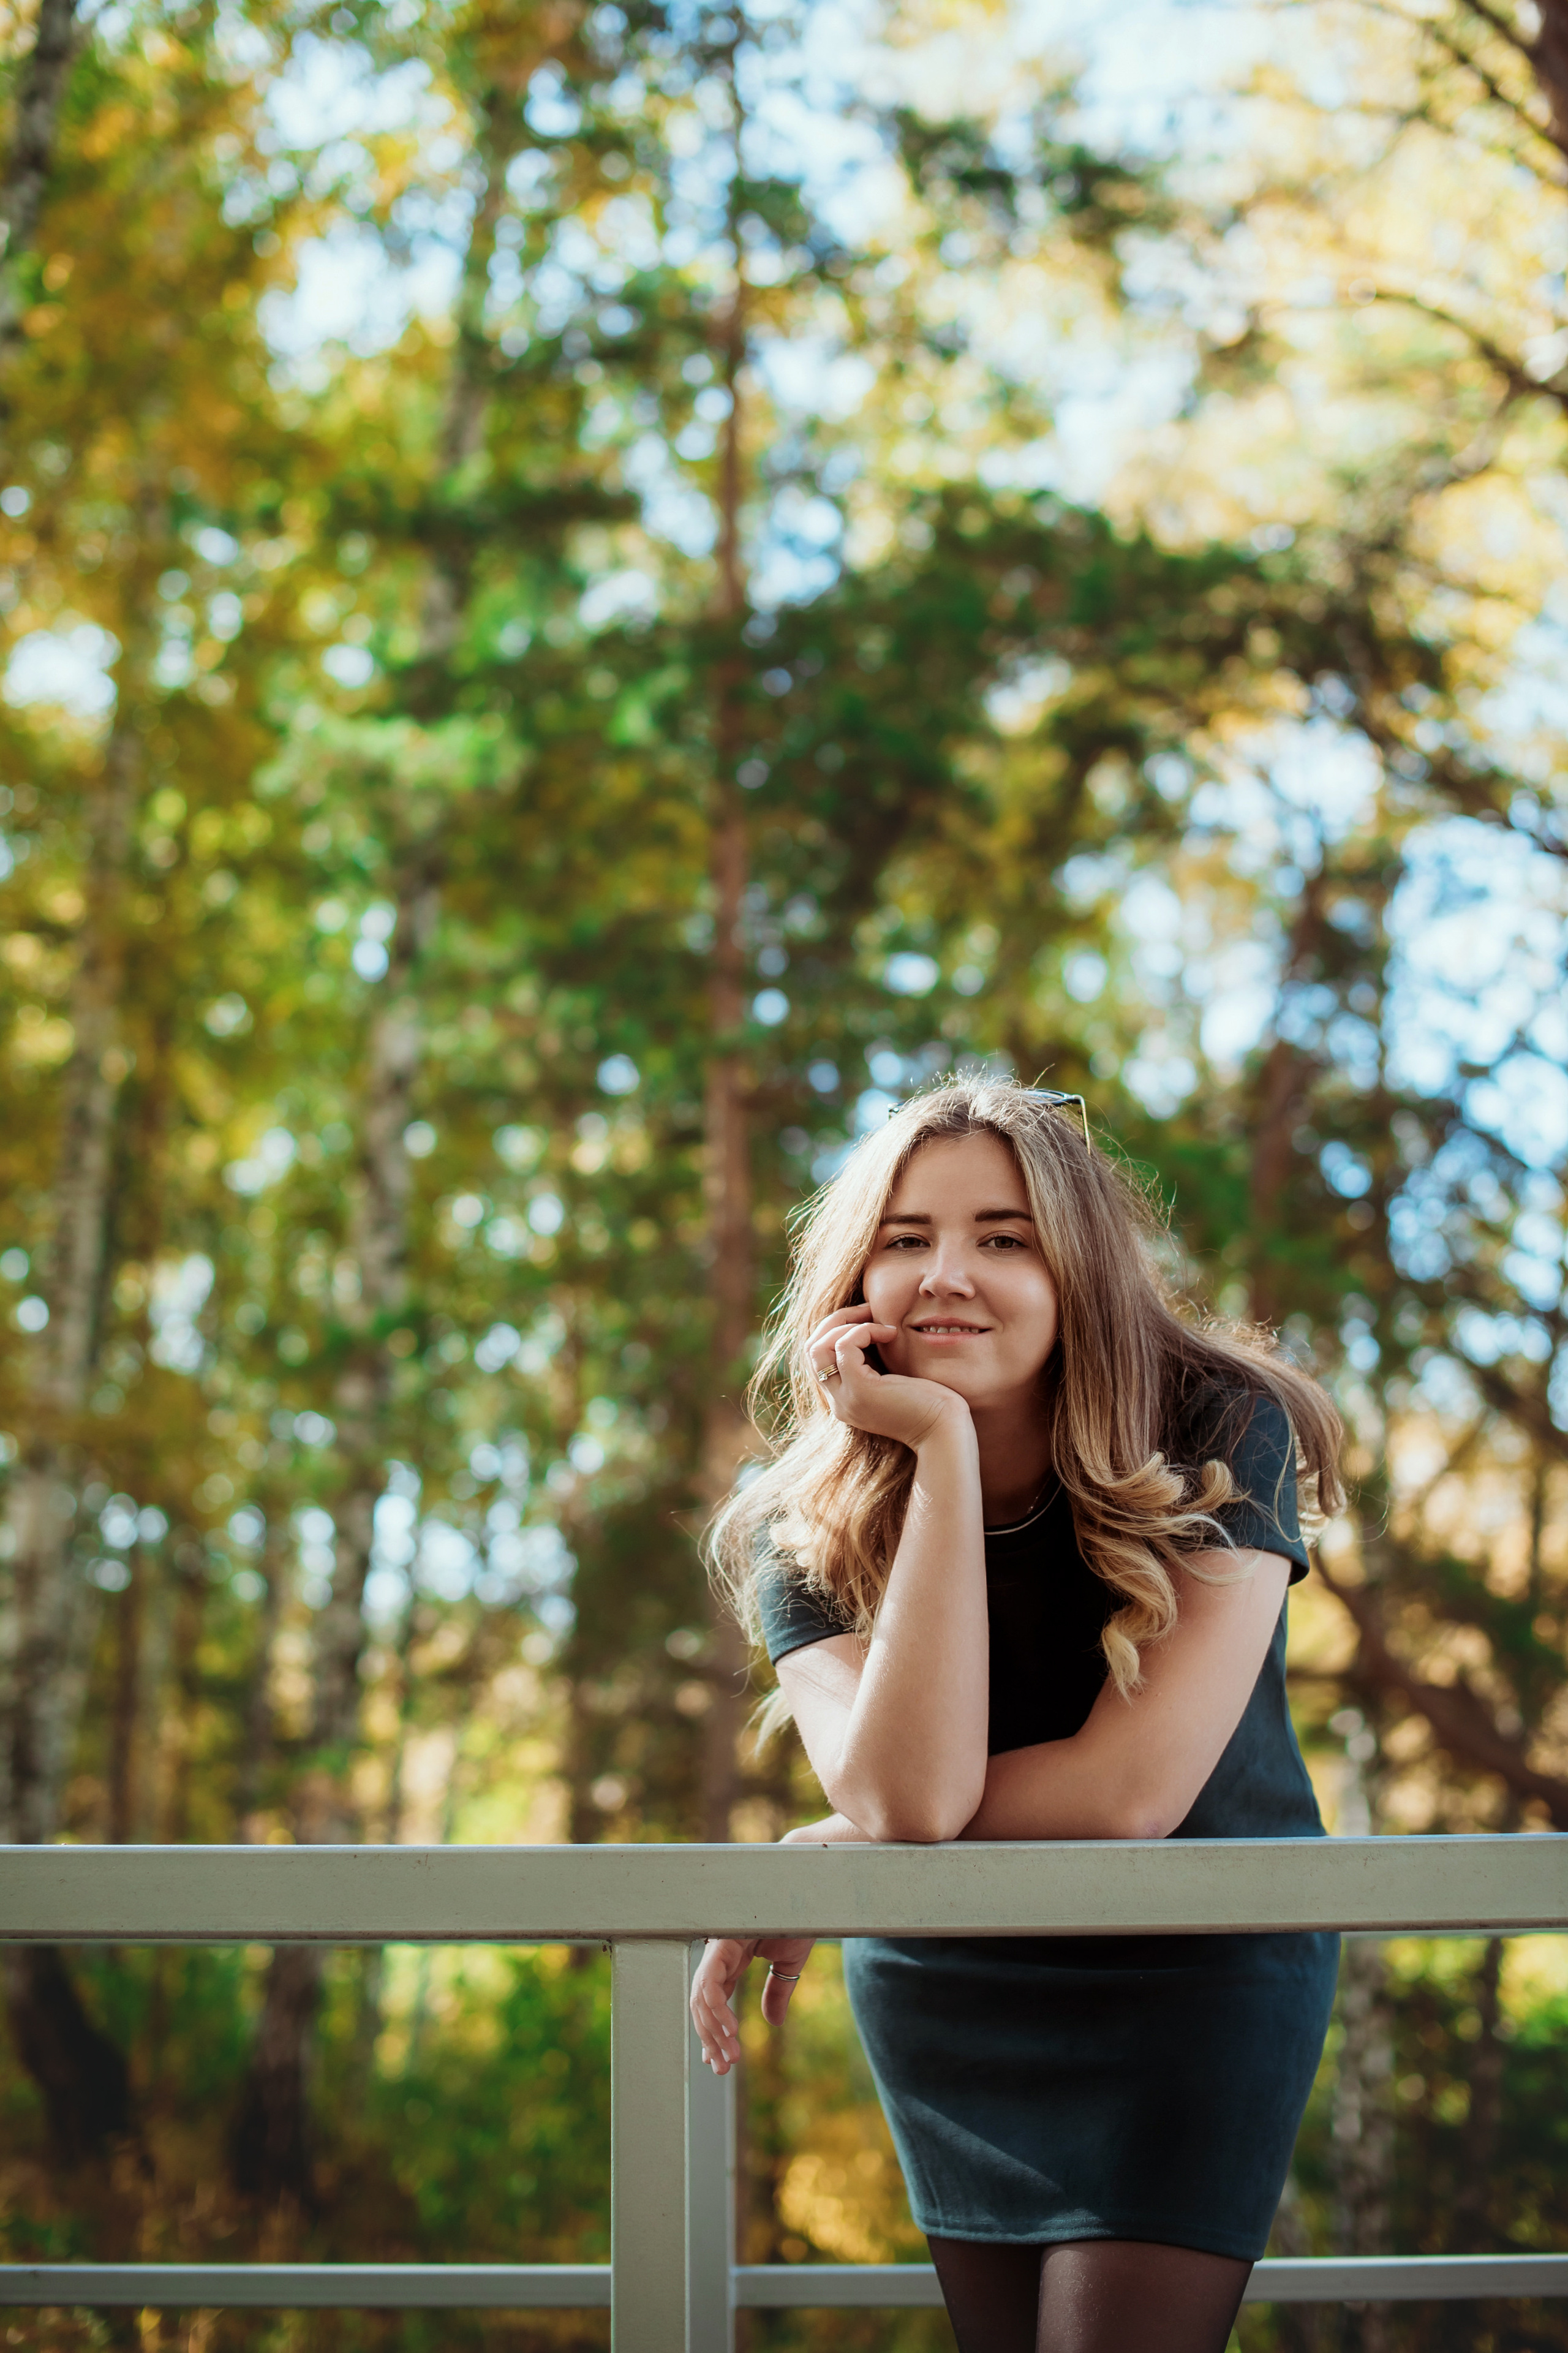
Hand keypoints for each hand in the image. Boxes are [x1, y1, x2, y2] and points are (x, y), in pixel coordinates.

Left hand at [689, 1933, 817, 2073]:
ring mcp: (719, 1947)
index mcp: (732, 1959)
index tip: (719, 2062)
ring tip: (729, 2057)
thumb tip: (773, 2023)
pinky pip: (710, 1980)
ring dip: (712, 2031)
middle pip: (702, 2004)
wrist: (809, 1891)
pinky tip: (731, 2030)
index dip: (714, 2033)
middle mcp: (720, 1954)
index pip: (714, 2002)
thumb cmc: (799, 1919)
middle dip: (710, 2039)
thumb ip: (777, 1992)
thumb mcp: (789, 1965)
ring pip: (701, 1998)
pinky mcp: (723, 1942)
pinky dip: (715, 2009)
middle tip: (722, 2068)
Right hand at [806, 1304, 970, 1449]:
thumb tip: (868, 1325)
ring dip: (846, 1323)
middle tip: (867, 1309)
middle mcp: (839, 1402)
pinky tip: (890, 1333)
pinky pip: (845, 1346)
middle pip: (811, 1350)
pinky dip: (864, 1330)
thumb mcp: (892, 1377)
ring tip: (877, 1319)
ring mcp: (845, 1398)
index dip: (836, 1330)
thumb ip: (874, 1360)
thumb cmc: (930, 1403)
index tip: (868, 1317)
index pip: (819, 1358)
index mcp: (845, 1400)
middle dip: (835, 1321)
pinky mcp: (860, 1390)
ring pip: (819, 1347)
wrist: (945, 1430)